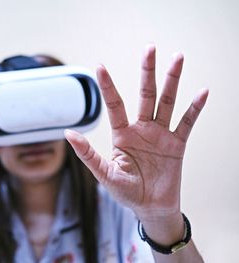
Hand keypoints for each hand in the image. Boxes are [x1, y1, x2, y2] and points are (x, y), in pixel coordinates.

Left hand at [65, 46, 207, 222]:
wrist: (150, 207)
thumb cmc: (126, 191)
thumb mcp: (104, 173)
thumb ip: (88, 154)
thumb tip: (68, 133)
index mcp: (122, 134)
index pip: (115, 105)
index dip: (108, 86)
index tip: (100, 66)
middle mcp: (142, 129)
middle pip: (145, 95)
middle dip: (147, 72)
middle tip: (149, 49)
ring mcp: (160, 134)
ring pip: (167, 102)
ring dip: (173, 81)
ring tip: (178, 58)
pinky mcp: (177, 144)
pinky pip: (187, 123)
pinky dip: (194, 108)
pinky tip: (202, 92)